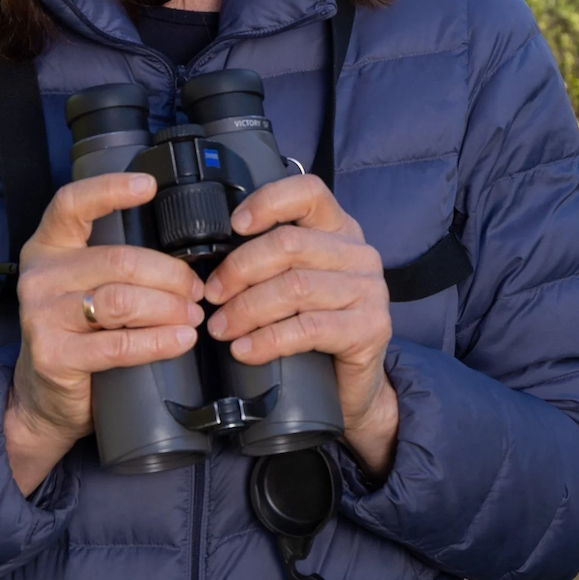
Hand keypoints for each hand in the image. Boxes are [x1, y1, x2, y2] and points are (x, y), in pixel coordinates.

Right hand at [4, 173, 204, 496]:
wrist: (44, 399)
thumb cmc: (78, 335)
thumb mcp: (86, 287)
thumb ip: (115, 263)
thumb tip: (185, 254)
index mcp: (48, 248)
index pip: (71, 204)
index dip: (110, 189)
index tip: (149, 185)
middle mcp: (40, 276)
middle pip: (118, 260)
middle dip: (169, 274)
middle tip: (197, 290)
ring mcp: (41, 316)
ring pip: (122, 300)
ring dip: (168, 307)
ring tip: (192, 315)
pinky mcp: (53, 355)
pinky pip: (118, 344)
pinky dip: (158, 341)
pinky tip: (180, 340)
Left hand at [202, 175, 398, 476]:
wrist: (352, 387)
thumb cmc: (314, 328)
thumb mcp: (294, 284)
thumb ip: (269, 262)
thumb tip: (207, 259)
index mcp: (338, 230)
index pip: (309, 192)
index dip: (268, 202)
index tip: (234, 225)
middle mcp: (358, 253)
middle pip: (290, 244)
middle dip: (239, 270)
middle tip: (211, 297)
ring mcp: (369, 290)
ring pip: (295, 287)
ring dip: (247, 309)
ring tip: (221, 328)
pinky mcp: (371, 328)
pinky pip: (309, 328)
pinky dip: (268, 339)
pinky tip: (246, 350)